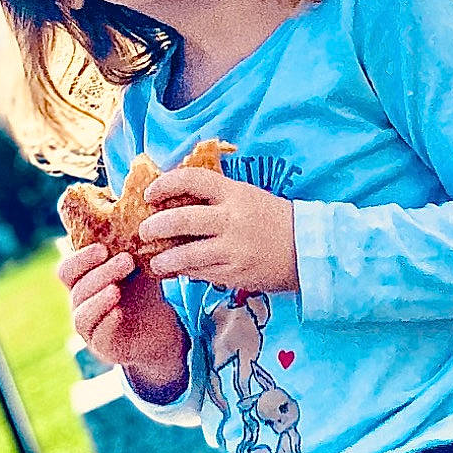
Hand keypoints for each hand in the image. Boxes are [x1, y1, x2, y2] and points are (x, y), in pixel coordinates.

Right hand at [56, 241, 188, 396]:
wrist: (162, 328)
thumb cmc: (144, 293)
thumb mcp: (139, 268)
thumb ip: (132, 247)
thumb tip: (136, 211)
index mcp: (85, 281)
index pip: (68, 269)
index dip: (80, 258)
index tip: (103, 248)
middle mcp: (81, 303)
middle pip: (76, 287)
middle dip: (99, 273)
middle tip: (127, 260)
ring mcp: (90, 327)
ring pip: (82, 312)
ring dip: (98, 298)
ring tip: (116, 289)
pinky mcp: (103, 346)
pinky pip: (97, 335)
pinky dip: (106, 322)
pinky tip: (118, 312)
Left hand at [140, 167, 299, 293]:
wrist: (307, 249)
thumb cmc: (274, 219)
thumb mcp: (247, 197)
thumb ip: (217, 198)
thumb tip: (176, 201)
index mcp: (234, 193)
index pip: (191, 179)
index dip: (164, 184)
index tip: (151, 194)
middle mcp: (231, 219)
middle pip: (181, 220)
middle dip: (155, 226)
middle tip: (144, 231)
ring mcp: (232, 248)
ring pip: (186, 254)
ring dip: (165, 259)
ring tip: (156, 263)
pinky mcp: (235, 273)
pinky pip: (201, 273)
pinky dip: (186, 272)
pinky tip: (180, 272)